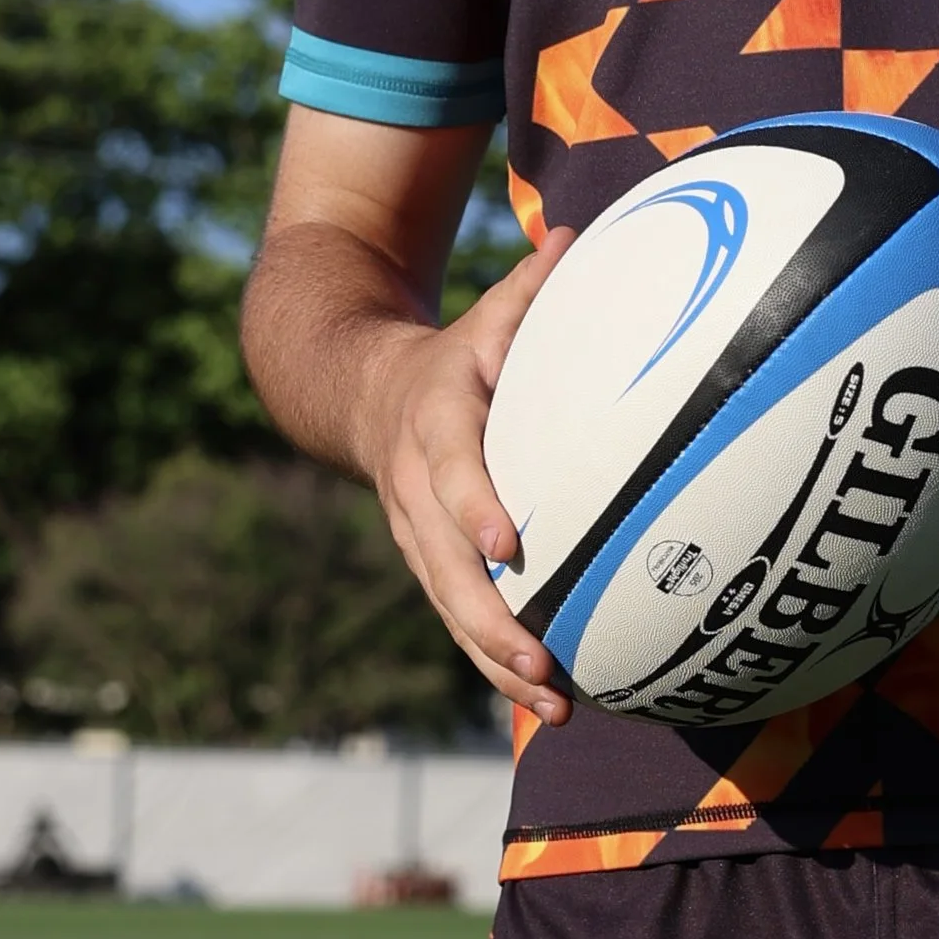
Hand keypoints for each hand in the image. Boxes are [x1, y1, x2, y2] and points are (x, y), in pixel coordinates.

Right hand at [360, 230, 576, 720]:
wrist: (356, 391)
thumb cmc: (452, 350)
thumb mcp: (484, 312)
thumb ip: (533, 285)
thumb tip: (582, 233)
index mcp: (434, 423)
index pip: (451, 468)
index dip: (475, 504)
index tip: (511, 543)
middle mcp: (417, 489)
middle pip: (448, 568)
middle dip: (492, 621)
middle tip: (543, 662)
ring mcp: (419, 536)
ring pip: (452, 609)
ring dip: (499, 662)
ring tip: (558, 705)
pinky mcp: (431, 565)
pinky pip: (461, 619)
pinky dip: (498, 664)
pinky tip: (552, 703)